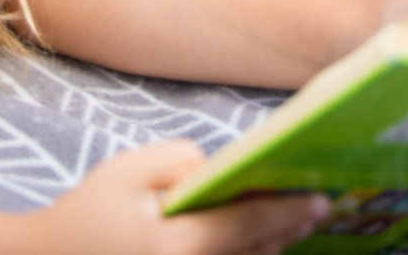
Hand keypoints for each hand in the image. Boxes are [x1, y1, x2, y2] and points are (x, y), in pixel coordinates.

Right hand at [21, 141, 326, 254]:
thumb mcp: (124, 172)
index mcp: (178, 245)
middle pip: (256, 253)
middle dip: (287, 230)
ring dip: (271, 249)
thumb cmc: (85, 216)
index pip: (249, 225)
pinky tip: (257, 245)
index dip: (289, 211)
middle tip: (319, 208)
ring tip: (293, 225)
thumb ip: (177, 161)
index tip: (322, 199)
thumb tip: (219, 170)